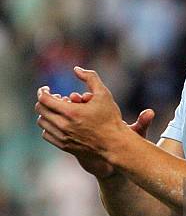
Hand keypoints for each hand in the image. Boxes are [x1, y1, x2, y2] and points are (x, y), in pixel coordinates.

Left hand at [35, 68, 154, 177]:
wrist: (114, 144)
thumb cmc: (110, 118)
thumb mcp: (104, 94)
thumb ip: (90, 77)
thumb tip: (76, 69)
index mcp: (71, 112)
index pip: (44, 99)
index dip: (43, 91)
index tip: (47, 89)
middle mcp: (64, 125)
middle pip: (41, 110)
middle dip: (44, 101)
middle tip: (55, 98)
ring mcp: (63, 137)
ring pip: (42, 123)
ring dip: (46, 113)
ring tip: (57, 110)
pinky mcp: (64, 146)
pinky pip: (46, 135)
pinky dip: (48, 126)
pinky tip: (59, 122)